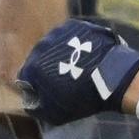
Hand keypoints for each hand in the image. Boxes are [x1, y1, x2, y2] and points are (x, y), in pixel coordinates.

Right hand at [17, 19, 138, 126]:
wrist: (112, 76)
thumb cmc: (83, 99)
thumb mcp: (56, 113)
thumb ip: (37, 107)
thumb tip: (30, 102)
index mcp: (33, 66)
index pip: (26, 76)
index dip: (36, 85)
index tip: (49, 91)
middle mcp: (41, 45)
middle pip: (39, 58)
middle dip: (48, 67)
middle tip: (65, 78)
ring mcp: (58, 32)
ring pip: (54, 45)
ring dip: (61, 53)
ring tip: (78, 65)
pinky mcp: (75, 24)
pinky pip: (70, 36)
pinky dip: (75, 44)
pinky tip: (86, 55)